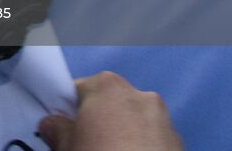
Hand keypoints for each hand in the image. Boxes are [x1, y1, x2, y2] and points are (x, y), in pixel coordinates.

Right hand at [38, 72, 181, 150]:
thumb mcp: (67, 146)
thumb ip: (57, 130)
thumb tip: (53, 125)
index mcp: (107, 87)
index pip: (79, 89)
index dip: (68, 111)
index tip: (63, 130)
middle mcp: (139, 95)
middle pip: (109, 104)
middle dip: (99, 122)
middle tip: (87, 146)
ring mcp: (162, 119)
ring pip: (134, 122)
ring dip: (122, 135)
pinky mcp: (178, 143)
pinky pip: (152, 140)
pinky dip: (142, 149)